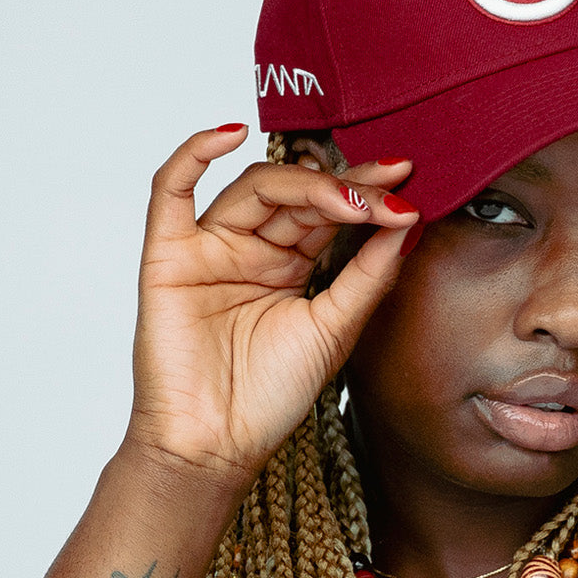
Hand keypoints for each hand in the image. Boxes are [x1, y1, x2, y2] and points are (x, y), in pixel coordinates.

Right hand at [125, 125, 418, 485]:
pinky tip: (229, 133)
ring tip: (347, 197)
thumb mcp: (336, 328)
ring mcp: (208, 248)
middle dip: (345, 187)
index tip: (410, 181)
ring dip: (303, 184)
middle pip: (296, 193)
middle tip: (389, 186)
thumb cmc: (271, 395)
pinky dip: (194, 154)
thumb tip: (407, 221)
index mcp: (290, 264)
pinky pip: (170, 191)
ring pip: (253, 188)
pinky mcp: (167, 256)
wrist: (219, 444)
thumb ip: (369, 274)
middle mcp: (250, 248)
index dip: (367, 193)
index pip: (329, 211)